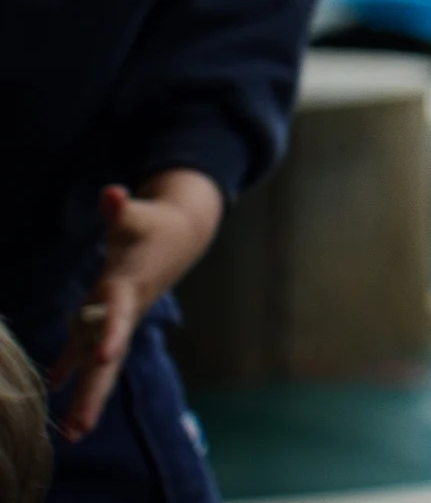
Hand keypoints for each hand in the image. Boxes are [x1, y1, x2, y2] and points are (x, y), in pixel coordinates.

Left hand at [50, 171, 222, 439]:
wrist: (180, 234)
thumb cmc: (154, 222)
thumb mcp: (139, 213)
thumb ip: (122, 208)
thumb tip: (111, 194)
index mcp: (128, 287)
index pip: (118, 317)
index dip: (110, 335)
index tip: (104, 359)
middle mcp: (122, 310)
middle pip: (107, 360)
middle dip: (93, 395)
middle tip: (76, 432)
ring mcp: (116, 317)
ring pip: (98, 365)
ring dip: (85, 397)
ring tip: (71, 434)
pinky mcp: (109, 315)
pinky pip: (86, 349)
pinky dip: (70, 366)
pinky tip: (52, 385)